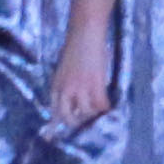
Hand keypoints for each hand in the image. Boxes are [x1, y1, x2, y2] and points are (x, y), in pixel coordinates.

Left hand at [49, 15, 114, 132]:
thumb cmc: (75, 45)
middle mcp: (65, 90)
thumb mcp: (63, 68)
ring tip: (99, 113)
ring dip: (93, 115)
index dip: (57, 123)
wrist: (85, 30)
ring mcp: (80, 88)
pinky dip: (105, 108)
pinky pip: (100, 105)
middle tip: (85, 125)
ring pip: (86, 113)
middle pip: (68, 117)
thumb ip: (65, 83)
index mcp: (56, 85)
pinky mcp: (95, 84)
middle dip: (76, 123)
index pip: (54, 110)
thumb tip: (71, 97)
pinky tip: (109, 107)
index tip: (58, 133)